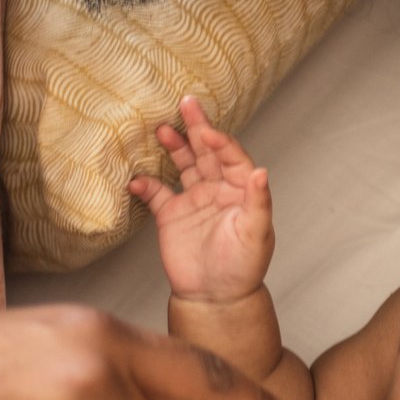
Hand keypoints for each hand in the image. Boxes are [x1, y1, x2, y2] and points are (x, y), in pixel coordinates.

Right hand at [129, 96, 274, 302]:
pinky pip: (156, 193)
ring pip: (183, 164)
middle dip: (196, 127)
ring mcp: (193, 200)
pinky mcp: (171, 215)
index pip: (231, 156)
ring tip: (162, 129)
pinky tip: (137, 179)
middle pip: (206, 151)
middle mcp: (217, 189)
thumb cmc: (243, 267)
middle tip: (187, 103)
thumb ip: (259, 202)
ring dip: (173, 147)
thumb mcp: (257, 234)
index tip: (206, 130)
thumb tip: (262, 171)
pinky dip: (146, 184)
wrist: (216, 297)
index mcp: (241, 190)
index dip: (220, 141)